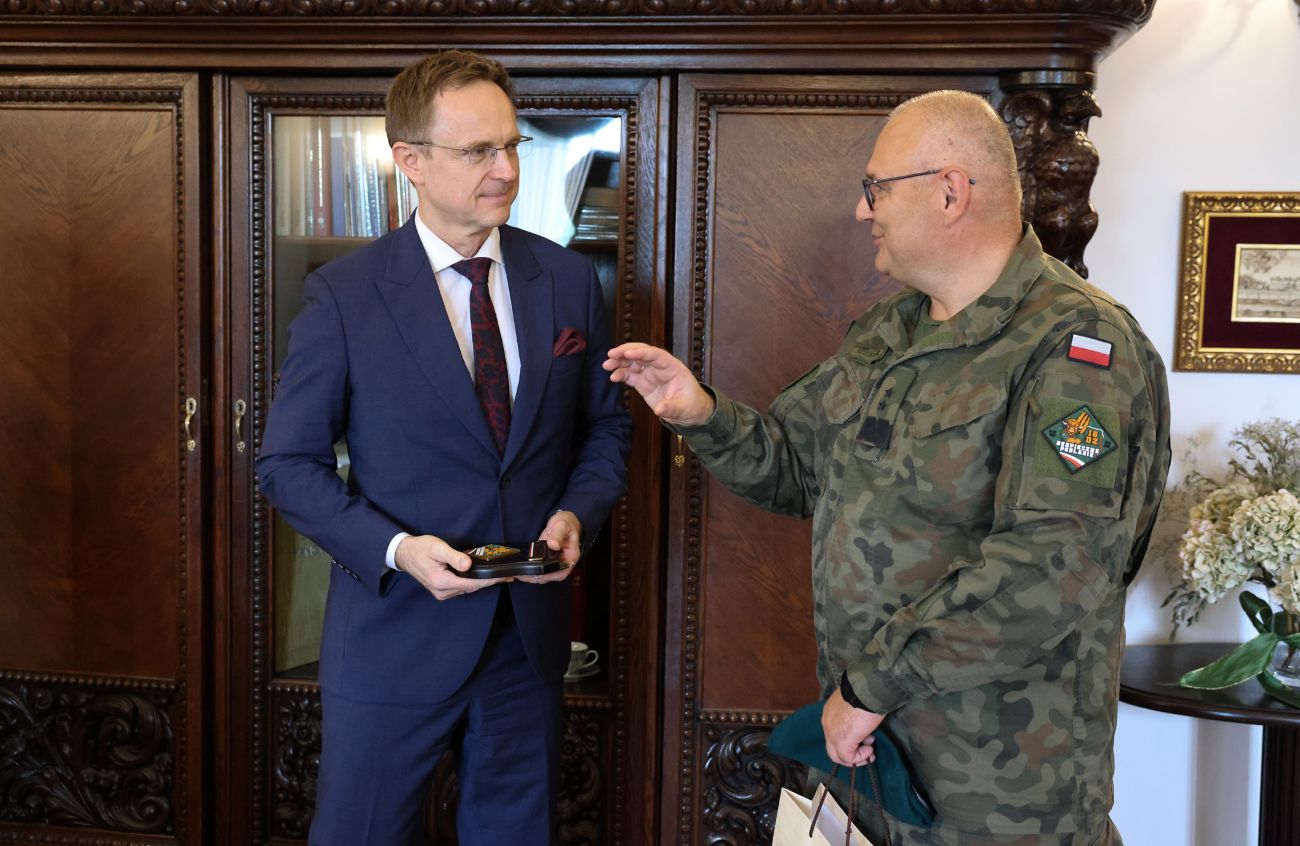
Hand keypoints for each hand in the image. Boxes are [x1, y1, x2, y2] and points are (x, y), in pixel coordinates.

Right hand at [395, 534, 509, 599]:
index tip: (503, 576)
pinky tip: (482, 577)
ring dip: (482, 583)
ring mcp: (442, 593)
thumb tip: (468, 564)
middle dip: (490, 582)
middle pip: (472, 588)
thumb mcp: (437, 548)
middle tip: (507, 576)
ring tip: (499, 576)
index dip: (489, 580)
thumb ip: (454, 557)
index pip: (472, 583)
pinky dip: (473, 583)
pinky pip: (462, 588)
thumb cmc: (420, 548)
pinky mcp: (442, 591)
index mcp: (441, 581)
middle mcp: (442, 591)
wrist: (404, 554)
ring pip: (468, 589)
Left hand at [517, 510, 581, 583]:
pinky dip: (529, 571)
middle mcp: (562, 566)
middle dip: (533, 577)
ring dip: (529, 576)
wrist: (564, 523)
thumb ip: (558, 535)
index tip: (531, 572)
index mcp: (570, 559)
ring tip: (516, 573)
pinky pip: (538, 571)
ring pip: (541, 577)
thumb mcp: (562, 526)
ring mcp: (553, 565)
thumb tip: (554, 545)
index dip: (544, 575)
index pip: (557, 574)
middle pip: (547, 578)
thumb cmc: (566, 524)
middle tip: (519, 573)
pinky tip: (519, 570)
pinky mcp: (546, 562)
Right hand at [604, 342, 714, 425]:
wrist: (689, 411)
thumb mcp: (683, 408)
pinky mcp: (643, 382)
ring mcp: (650, 373)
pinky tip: (613, 377)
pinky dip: (621, 374)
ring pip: (633, 362)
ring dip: (619, 361)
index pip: (655, 354)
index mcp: (672, 367)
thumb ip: (671, 408)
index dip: (641, 352)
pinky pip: (630, 375)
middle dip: (626, 351)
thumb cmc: (690, 405)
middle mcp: (659, 367)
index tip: (628, 353)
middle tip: (611, 354)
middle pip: (641, 353)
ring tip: (606, 365)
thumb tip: (659, 409)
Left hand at [822, 688, 882, 766]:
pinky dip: (860, 758)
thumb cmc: (865, 693)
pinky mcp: (841, 743)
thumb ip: (854, 713)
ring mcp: (832, 734)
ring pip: (837, 755)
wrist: (866, 691)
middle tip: (867, 748)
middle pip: (833, 746)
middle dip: (851, 750)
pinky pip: (848, 758)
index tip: (865, 736)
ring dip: (855, 756)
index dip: (850, 737)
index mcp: (830, 711)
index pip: (834, 730)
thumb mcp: (857, 703)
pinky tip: (870, 751)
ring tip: (870, 750)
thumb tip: (863, 722)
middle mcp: (827, 723)